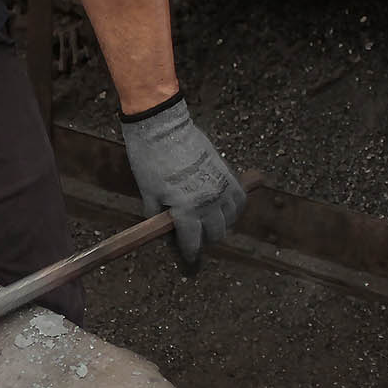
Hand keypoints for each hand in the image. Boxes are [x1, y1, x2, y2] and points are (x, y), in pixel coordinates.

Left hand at [121, 96, 244, 262]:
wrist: (163, 128)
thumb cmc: (149, 161)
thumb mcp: (148, 195)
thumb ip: (159, 219)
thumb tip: (167, 234)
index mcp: (187, 209)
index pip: (192, 243)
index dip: (189, 254)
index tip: (188, 259)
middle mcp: (209, 201)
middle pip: (215, 234)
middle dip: (203, 240)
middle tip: (194, 238)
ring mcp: (222, 186)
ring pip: (230, 219)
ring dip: (220, 225)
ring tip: (207, 224)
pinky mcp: (228, 173)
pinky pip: (239, 199)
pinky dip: (233, 208)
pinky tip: (223, 209)